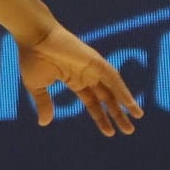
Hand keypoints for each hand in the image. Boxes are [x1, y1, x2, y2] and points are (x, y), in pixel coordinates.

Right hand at [17, 25, 144, 136]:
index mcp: (73, 80)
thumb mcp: (37, 87)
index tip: (109, 132)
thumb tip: (44, 123)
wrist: (34, 37)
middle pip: (106, 98)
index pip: (92, 102)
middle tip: (129, 130)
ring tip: (137, 117)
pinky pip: (114, 78)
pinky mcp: (96, 62)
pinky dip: (123, 91)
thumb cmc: (32, 58)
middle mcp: (87, 75)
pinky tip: (130, 104)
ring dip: (126, 104)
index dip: (100, 117)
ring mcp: (93, 68)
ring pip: (114, 89)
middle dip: (117, 114)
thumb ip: (44, 104)